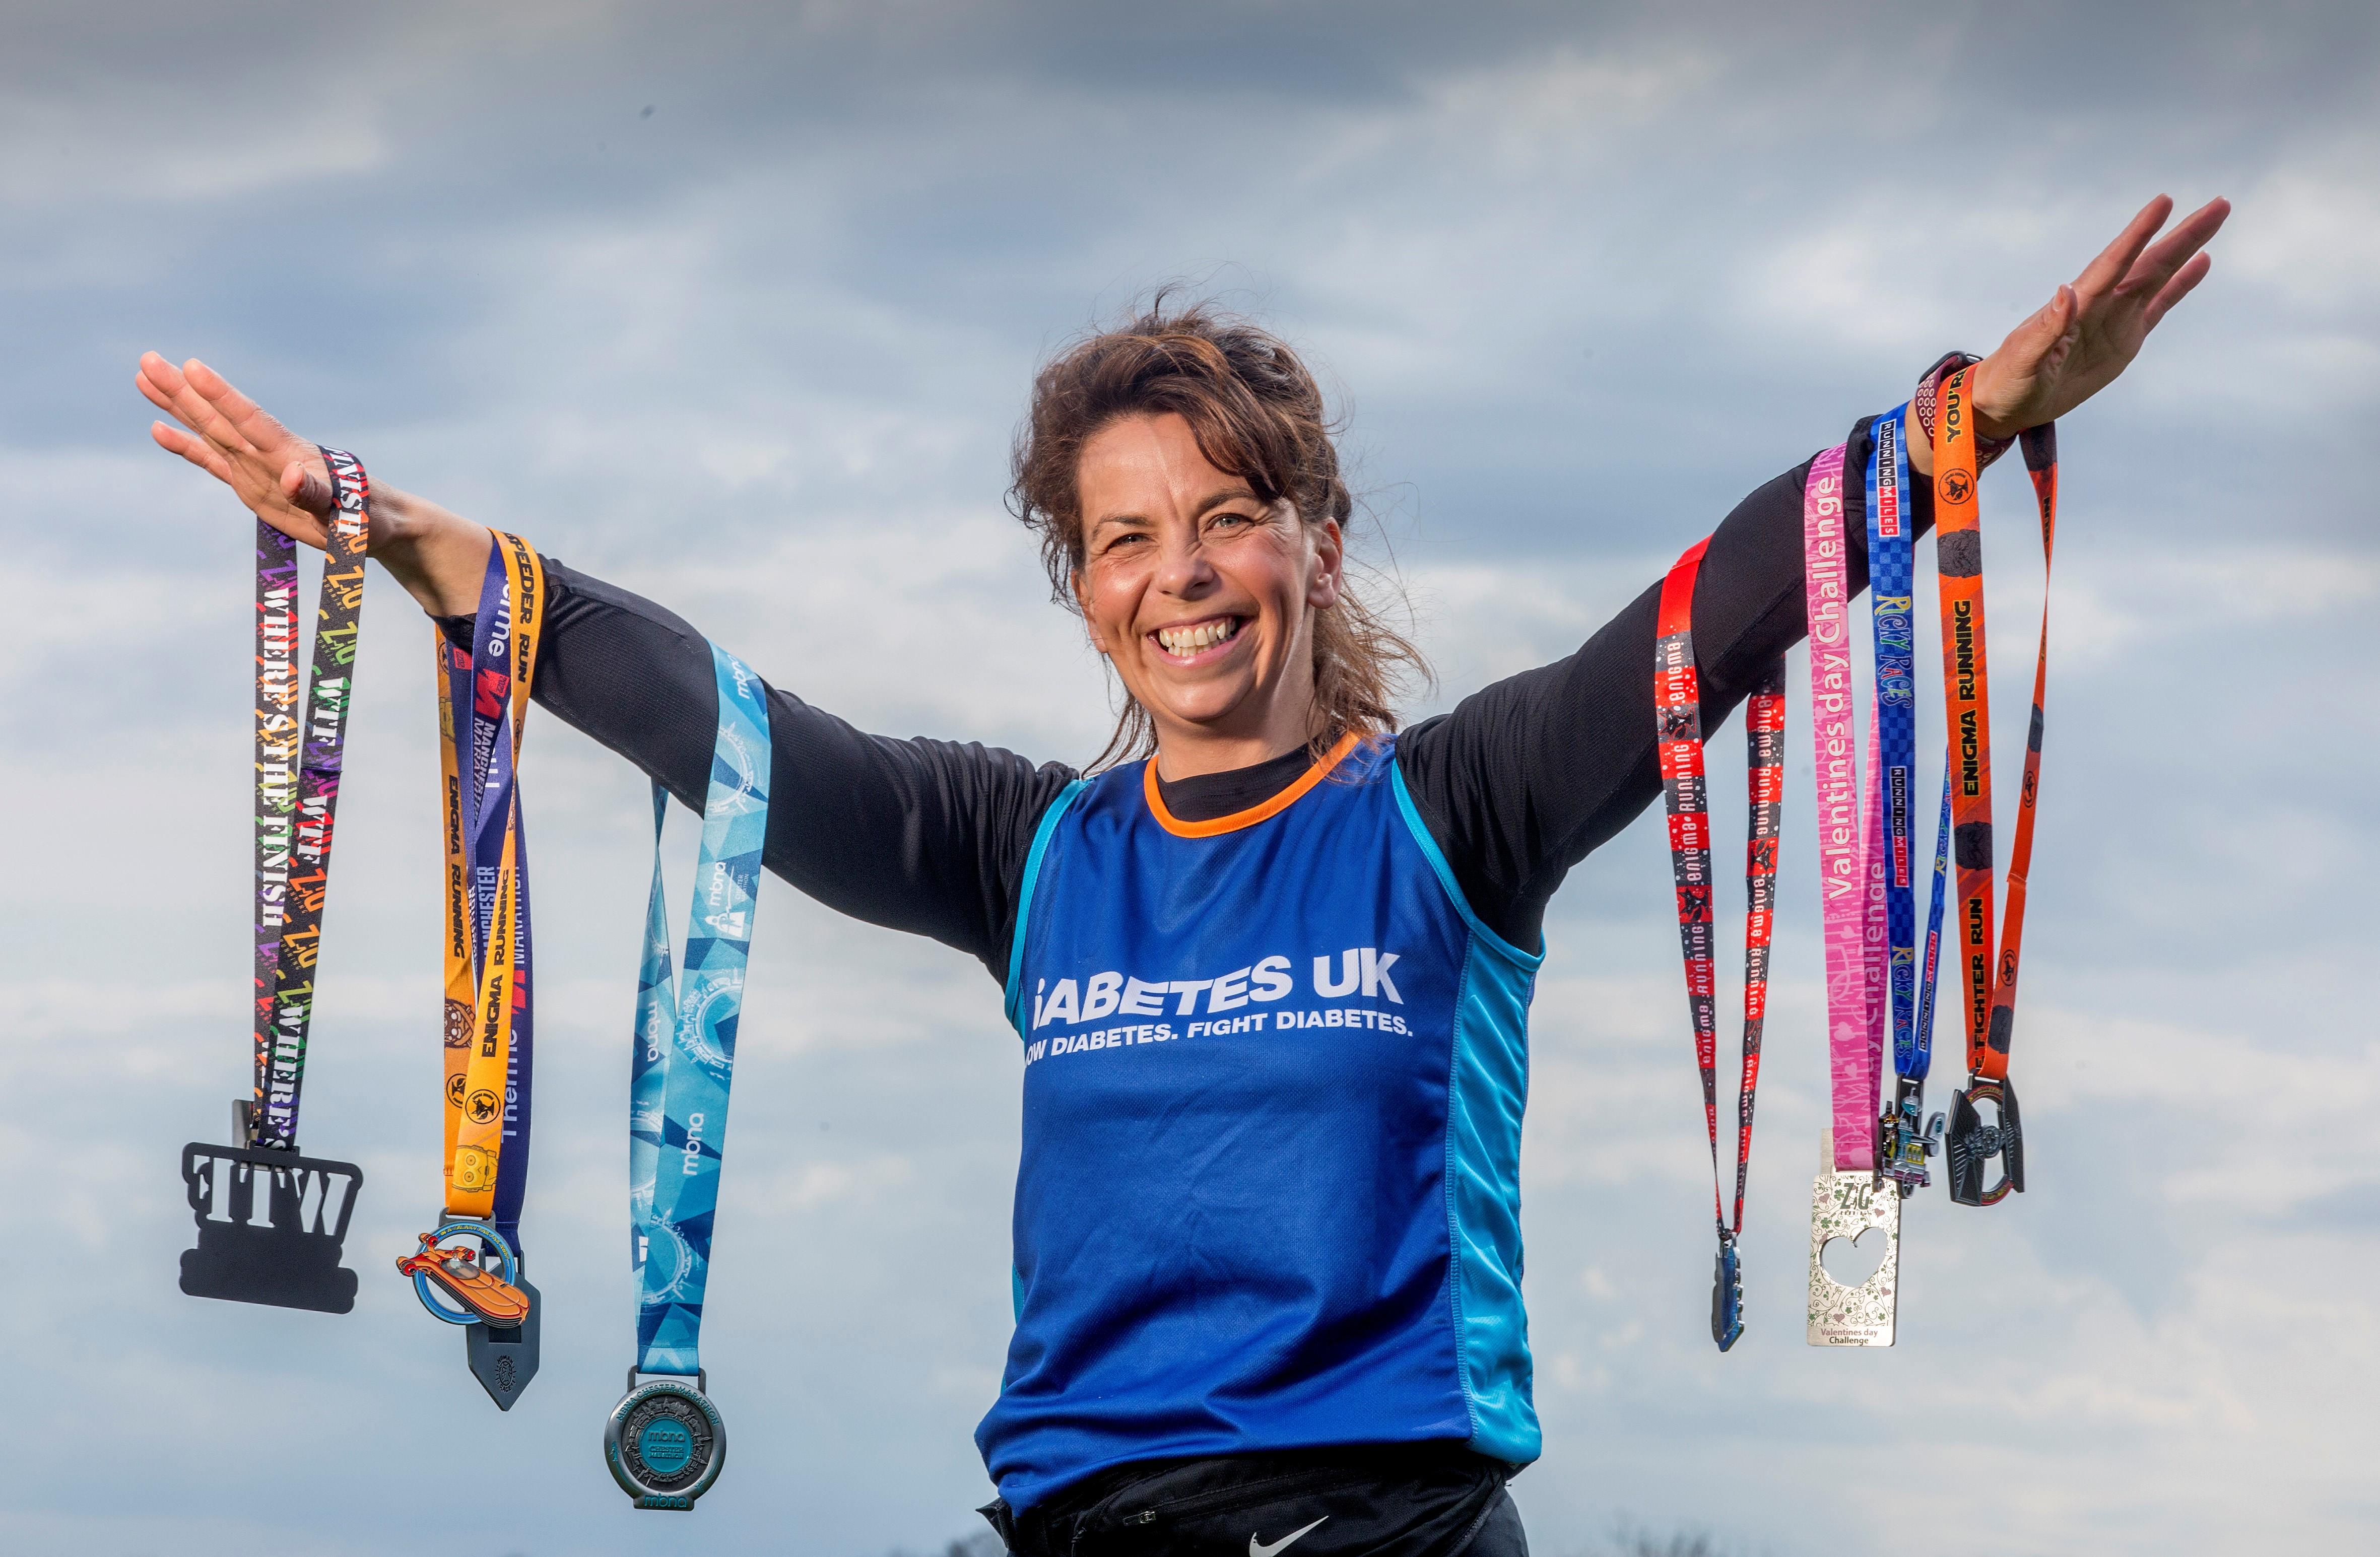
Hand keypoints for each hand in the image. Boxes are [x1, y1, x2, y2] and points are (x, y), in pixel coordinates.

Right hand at [137, 353, 491, 613]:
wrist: (379, 523)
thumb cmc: (370, 517)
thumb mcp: (350, 511)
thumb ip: (318, 493)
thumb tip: (290, 476)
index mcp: (292, 456)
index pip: (252, 420)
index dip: (223, 396)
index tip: (192, 367)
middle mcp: (269, 455)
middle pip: (220, 417)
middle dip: (184, 391)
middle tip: (148, 358)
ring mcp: (258, 467)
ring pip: (210, 430)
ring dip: (178, 405)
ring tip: (144, 375)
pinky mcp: (254, 485)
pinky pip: (213, 462)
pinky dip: (187, 446)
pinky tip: (158, 429)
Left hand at [1965, 194, 2229, 440]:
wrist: (2006, 402)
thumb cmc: (2008, 380)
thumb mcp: (2024, 360)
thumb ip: (2047, 330)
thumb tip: (2066, 292)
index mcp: (2077, 306)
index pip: (2113, 263)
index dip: (2138, 234)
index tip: (2163, 203)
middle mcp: (2101, 304)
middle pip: (2148, 261)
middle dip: (2182, 234)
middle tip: (2219, 204)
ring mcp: (2115, 318)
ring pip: (2159, 276)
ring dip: (2187, 248)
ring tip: (2215, 218)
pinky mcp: (2125, 338)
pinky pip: (2159, 305)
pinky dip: (2181, 284)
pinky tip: (2202, 262)